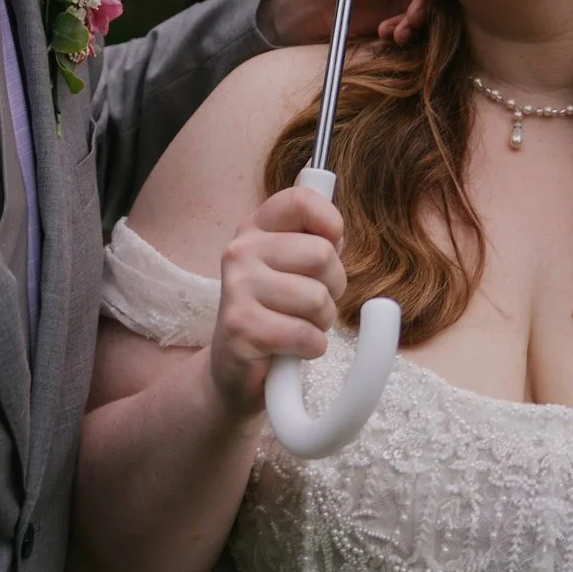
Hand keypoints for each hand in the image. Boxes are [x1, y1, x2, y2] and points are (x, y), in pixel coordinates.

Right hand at [207, 182, 346, 419]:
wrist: (235, 370)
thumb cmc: (275, 314)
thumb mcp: (293, 269)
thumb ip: (316, 242)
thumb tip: (337, 234)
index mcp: (255, 228)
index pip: (301, 200)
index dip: (331, 222)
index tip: (332, 246)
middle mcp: (240, 251)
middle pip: (322, 254)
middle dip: (333, 286)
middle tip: (312, 303)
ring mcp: (237, 288)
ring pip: (317, 298)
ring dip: (321, 322)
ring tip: (298, 326)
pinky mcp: (241, 327)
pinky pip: (305, 334)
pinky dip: (311, 348)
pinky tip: (290, 349)